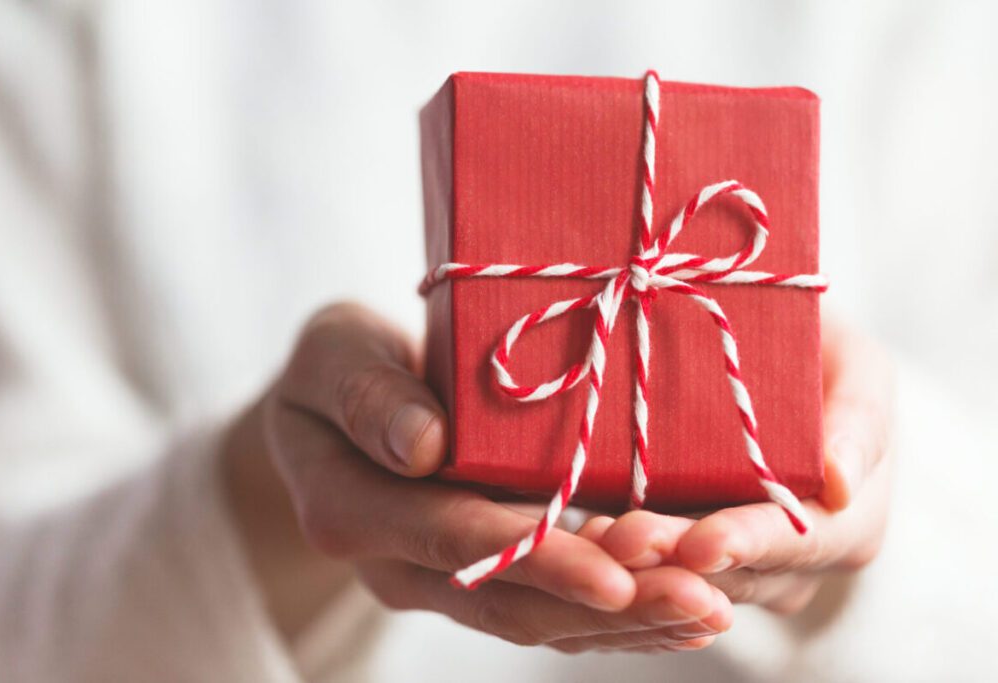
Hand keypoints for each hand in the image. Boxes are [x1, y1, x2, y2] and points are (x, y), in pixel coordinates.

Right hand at [224, 302, 732, 651]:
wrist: (336, 407)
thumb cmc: (337, 363)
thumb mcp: (332, 355)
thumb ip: (365, 395)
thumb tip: (422, 446)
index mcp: (353, 509)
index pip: (451, 539)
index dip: (536, 558)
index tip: (616, 573)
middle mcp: (399, 563)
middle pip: (508, 600)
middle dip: (609, 606)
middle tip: (700, 601)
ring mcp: (443, 576)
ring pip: (538, 616)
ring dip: (627, 620)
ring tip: (709, 610)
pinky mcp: (484, 571)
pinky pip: (549, 602)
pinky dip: (616, 609)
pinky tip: (680, 605)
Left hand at [579, 315, 894, 614]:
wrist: (771, 363)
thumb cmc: (821, 356)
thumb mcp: (855, 367)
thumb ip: (860, 418)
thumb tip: (840, 483)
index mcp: (851, 526)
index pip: (801, 543)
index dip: (749, 544)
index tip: (701, 544)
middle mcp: (796, 564)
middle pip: (734, 572)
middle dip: (675, 560)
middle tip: (623, 541)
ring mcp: (741, 569)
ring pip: (691, 581)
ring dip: (641, 563)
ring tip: (596, 538)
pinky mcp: (691, 559)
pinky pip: (658, 567)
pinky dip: (624, 555)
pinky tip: (585, 538)